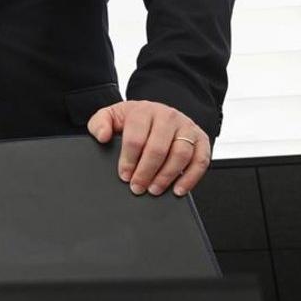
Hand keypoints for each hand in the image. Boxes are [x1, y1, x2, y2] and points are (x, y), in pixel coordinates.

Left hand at [88, 100, 210, 196]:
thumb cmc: (134, 119)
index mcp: (144, 111)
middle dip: (146, 172)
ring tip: (154, 190)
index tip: (124, 175)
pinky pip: (201, 160)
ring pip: (180, 154)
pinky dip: (191, 177)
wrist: (158, 113)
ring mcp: (187, 127)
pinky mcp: (201, 139)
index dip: (129, 160)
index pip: (136, 137)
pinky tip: (179, 189)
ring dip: (166, 176)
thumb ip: (100, 123)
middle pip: (158, 148)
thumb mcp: (112, 117)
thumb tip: (102, 136)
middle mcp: (168, 117)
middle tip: (138, 187)